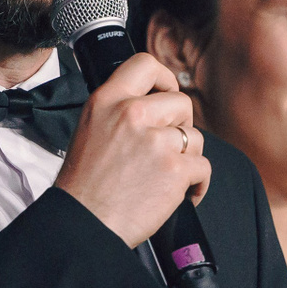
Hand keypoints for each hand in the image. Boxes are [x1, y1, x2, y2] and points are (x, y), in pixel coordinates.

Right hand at [55, 53, 208, 246]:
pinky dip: (197, 183)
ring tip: (166, 175)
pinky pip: (203, 167)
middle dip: (180, 126)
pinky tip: (181, 193)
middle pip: (181, 103)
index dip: (164, 78)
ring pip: (194, 137)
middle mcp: (132, 114)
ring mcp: (155, 141)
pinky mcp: (174, 169)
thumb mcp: (91, 129)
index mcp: (107, 101)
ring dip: (187, 157)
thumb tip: (155, 103)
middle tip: (165, 149)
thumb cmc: (85, 185)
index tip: (167, 93)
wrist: (84, 223)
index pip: (145, 64)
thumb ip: (120, 110)